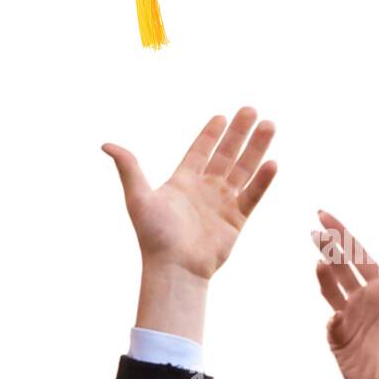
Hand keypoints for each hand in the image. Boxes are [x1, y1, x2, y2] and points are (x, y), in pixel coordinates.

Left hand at [103, 108, 276, 341]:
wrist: (174, 269)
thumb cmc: (154, 236)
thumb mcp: (138, 197)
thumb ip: (128, 168)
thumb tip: (106, 144)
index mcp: (182, 182)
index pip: (200, 151)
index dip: (211, 134)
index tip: (222, 116)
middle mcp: (204, 189)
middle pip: (226, 155)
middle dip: (239, 133)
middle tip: (251, 110)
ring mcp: (222, 203)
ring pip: (243, 169)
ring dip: (256, 148)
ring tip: (269, 125)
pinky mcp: (236, 220)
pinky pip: (252, 195)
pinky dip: (262, 180)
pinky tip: (272, 162)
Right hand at [314, 211, 378, 378]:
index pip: (360, 256)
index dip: (344, 236)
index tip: (326, 217)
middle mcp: (363, 299)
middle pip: (342, 266)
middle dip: (329, 246)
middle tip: (315, 225)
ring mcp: (348, 317)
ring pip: (331, 288)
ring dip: (325, 275)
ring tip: (318, 260)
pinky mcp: (338, 336)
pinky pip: (332, 322)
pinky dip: (332, 316)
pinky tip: (336, 315)